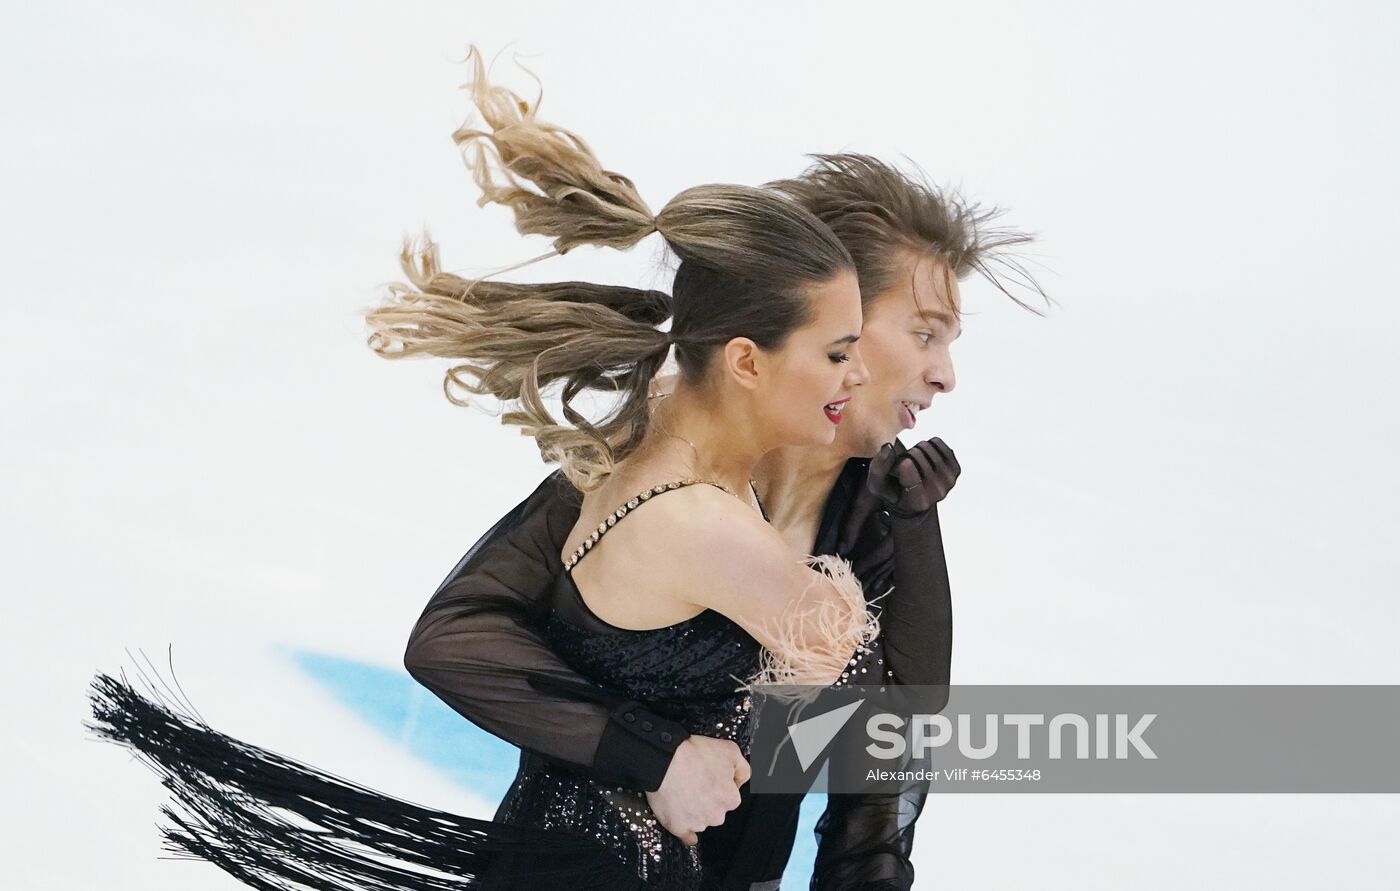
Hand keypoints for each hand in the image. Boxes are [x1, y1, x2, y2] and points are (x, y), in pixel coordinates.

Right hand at [645, 735, 749, 845]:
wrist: (664, 760)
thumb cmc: (694, 754)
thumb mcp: (730, 750)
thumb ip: (743, 768)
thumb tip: (739, 780)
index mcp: (730, 799)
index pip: (730, 796)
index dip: (720, 784)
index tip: (710, 776)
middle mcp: (716, 815)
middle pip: (715, 809)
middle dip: (708, 799)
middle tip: (695, 782)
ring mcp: (697, 823)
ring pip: (701, 819)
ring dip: (695, 810)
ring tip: (683, 791)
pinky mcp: (678, 827)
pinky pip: (687, 836)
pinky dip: (686, 831)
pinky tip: (686, 824)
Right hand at [836, 438, 961, 557]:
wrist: (914, 498)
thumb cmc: (894, 491)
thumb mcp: (878, 485)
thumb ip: (878, 467)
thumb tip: (889, 447)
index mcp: (918, 500)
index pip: (910, 471)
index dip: (903, 463)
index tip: (901, 463)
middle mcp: (937, 493)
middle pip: (917, 455)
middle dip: (906, 456)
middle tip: (905, 466)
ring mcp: (949, 481)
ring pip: (928, 447)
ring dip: (917, 450)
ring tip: (914, 462)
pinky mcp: (955, 469)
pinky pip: (939, 443)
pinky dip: (930, 444)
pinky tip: (925, 456)